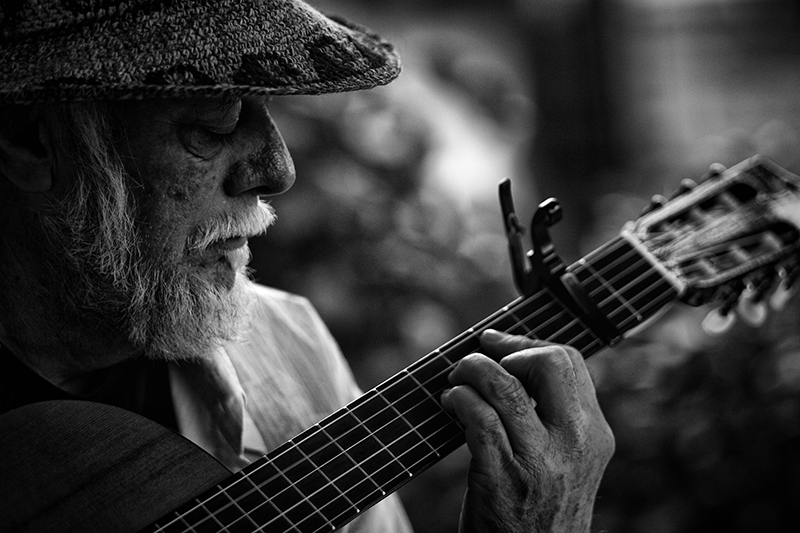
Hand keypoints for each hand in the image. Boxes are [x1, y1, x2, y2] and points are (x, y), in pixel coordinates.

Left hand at [440, 329, 613, 532]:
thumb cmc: (543, 509)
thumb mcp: (570, 462)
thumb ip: (556, 419)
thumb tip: (513, 366)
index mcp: (594, 434)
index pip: (570, 362)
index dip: (527, 344)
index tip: (500, 345)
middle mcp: (575, 443)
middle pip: (549, 364)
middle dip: (507, 351)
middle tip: (481, 361)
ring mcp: (540, 462)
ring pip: (505, 387)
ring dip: (472, 371)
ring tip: (457, 379)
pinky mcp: (504, 479)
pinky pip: (480, 420)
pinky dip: (460, 401)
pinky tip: (451, 403)